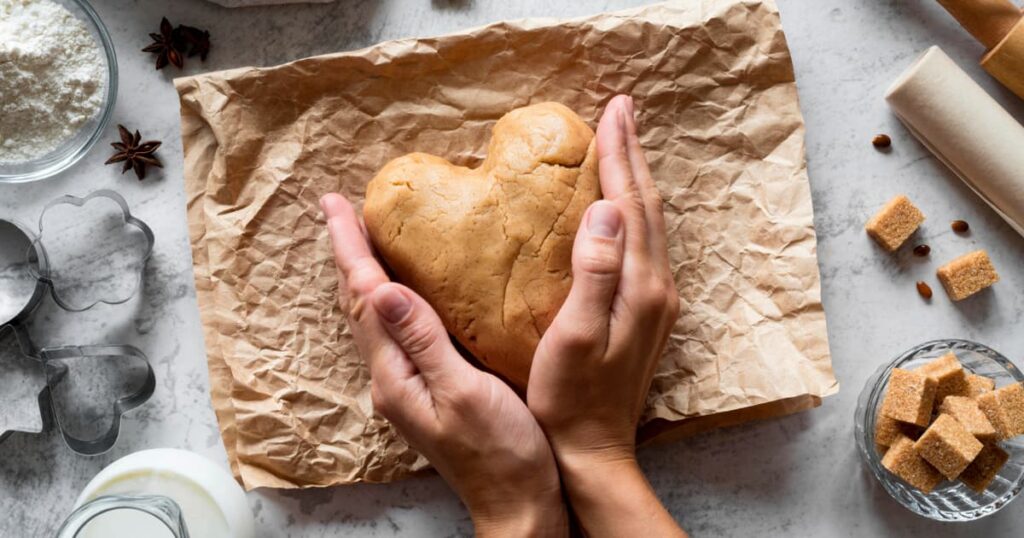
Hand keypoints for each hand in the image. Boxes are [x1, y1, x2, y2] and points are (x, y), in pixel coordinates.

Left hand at [321, 194, 566, 536]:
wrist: (518, 505)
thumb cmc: (501, 454)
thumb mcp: (463, 393)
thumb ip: (424, 341)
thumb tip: (384, 290)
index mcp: (395, 375)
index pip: (364, 298)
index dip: (350, 248)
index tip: (336, 205)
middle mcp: (392, 379)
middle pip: (360, 304)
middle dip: (349, 254)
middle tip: (341, 210)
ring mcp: (407, 386)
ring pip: (376, 317)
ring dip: (366, 274)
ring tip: (364, 239)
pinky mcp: (427, 390)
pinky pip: (398, 332)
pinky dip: (392, 298)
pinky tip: (407, 289)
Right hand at [527, 95, 684, 535]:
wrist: (594, 449)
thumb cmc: (570, 399)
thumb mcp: (573, 336)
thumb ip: (594, 273)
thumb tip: (604, 209)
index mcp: (639, 287)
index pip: (630, 204)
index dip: (620, 155)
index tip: (611, 112)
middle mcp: (657, 288)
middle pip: (648, 206)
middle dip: (633, 154)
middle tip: (620, 110)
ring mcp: (656, 301)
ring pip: (650, 223)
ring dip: (636, 179)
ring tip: (622, 144)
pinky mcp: (646, 312)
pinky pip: (644, 244)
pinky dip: (633, 210)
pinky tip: (619, 206)